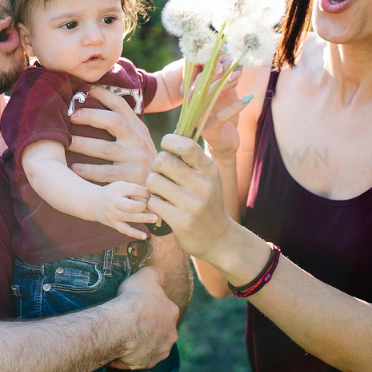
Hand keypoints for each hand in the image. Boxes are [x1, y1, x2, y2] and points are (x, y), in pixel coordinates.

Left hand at [68, 86, 156, 185]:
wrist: (162, 190)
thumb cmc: (141, 164)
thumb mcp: (139, 142)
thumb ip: (124, 128)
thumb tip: (94, 111)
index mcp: (138, 129)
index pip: (122, 106)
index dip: (104, 95)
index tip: (87, 89)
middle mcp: (139, 141)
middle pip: (113, 121)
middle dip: (91, 116)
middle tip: (72, 116)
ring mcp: (136, 159)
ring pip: (105, 148)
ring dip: (84, 144)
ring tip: (66, 142)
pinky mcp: (132, 178)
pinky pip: (106, 173)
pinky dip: (89, 170)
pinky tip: (75, 168)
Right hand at [92, 182, 156, 238]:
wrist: (93, 202)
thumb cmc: (113, 193)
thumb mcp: (121, 185)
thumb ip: (135, 189)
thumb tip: (154, 195)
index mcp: (118, 189)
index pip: (134, 189)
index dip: (145, 192)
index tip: (152, 195)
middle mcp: (114, 202)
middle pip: (131, 206)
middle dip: (143, 206)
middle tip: (154, 207)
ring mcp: (113, 214)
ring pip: (129, 217)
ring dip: (144, 218)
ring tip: (155, 218)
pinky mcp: (113, 224)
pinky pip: (125, 230)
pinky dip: (135, 234)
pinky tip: (144, 236)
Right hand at [109, 266, 178, 368]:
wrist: (121, 325)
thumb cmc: (133, 299)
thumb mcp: (146, 275)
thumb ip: (156, 273)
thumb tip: (160, 274)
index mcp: (171, 312)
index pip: (163, 309)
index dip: (148, 307)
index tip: (136, 307)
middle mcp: (171, 333)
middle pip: (160, 330)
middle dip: (148, 328)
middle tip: (129, 323)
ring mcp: (160, 350)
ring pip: (151, 346)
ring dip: (141, 343)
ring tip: (123, 337)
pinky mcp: (148, 363)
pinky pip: (139, 359)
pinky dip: (130, 356)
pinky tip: (119, 348)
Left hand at [145, 134, 235, 261]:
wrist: (219, 238)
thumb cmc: (207, 201)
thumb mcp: (207, 176)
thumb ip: (191, 157)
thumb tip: (172, 133)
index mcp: (209, 168)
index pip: (184, 143)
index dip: (168, 142)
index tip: (168, 152)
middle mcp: (203, 184)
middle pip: (161, 160)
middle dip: (156, 167)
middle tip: (162, 176)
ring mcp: (192, 203)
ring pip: (153, 181)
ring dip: (152, 187)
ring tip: (162, 193)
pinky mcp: (181, 221)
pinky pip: (153, 202)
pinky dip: (153, 204)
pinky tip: (163, 208)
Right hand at [192, 61, 246, 158]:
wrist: (226, 144)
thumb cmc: (224, 116)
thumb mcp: (225, 96)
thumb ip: (228, 81)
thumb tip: (236, 62)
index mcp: (194, 96)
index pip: (198, 76)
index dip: (210, 65)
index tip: (225, 57)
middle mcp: (193, 106)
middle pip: (202, 84)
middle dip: (218, 73)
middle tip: (234, 65)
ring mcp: (199, 119)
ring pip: (208, 98)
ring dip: (224, 85)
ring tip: (238, 77)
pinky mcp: (209, 131)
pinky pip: (221, 116)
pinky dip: (235, 107)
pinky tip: (247, 99)